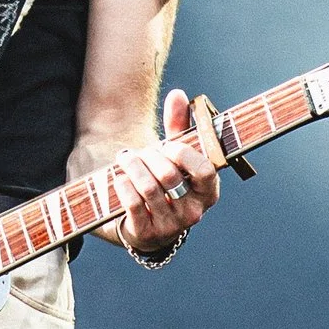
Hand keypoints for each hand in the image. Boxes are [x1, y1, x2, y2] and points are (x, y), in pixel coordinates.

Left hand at [107, 88, 222, 263]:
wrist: (145, 223)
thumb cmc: (165, 182)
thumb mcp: (174, 155)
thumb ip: (178, 125)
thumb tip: (178, 94)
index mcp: (208, 192)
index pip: (204, 170)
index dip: (183, 153)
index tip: (167, 146)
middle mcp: (193, 212)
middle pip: (170, 176)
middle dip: (149, 157)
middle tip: (137, 152)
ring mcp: (170, 226)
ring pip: (148, 188)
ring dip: (132, 167)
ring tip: (125, 159)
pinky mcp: (146, 233)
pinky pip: (132, 203)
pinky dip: (123, 185)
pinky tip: (120, 178)